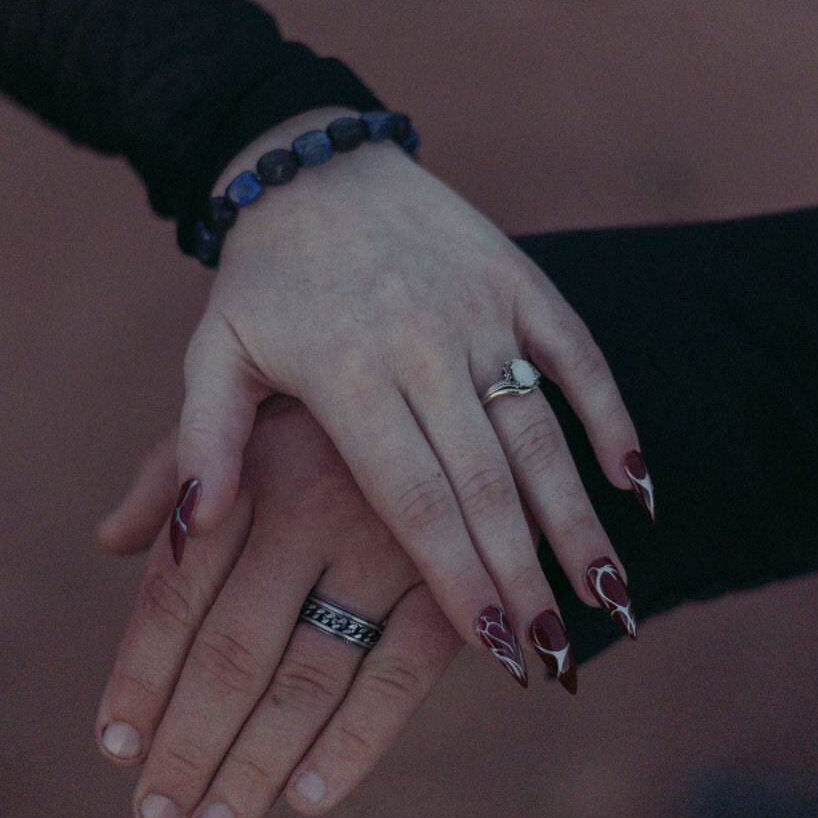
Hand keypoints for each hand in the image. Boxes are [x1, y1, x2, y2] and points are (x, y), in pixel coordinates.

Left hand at [95, 402, 465, 817]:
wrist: (472, 378)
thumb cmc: (341, 402)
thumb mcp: (255, 403)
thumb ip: (180, 470)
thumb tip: (110, 540)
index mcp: (252, 468)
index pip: (178, 591)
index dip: (141, 672)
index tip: (114, 746)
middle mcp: (313, 507)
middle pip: (233, 649)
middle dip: (189, 743)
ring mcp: (388, 548)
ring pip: (307, 676)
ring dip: (257, 765)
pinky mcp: (452, 582)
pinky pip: (398, 676)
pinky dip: (354, 741)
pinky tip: (307, 801)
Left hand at [171, 106, 651, 681]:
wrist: (317, 164)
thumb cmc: (262, 280)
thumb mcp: (214, 354)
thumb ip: (200, 442)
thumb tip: (182, 539)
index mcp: (346, 373)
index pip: (412, 495)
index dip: (456, 572)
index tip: (492, 645)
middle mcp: (422, 344)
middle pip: (485, 479)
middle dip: (524, 572)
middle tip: (557, 653)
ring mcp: (479, 310)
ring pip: (539, 428)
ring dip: (577, 513)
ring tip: (609, 592)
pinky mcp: (518, 280)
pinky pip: (576, 354)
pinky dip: (609, 416)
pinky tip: (635, 485)